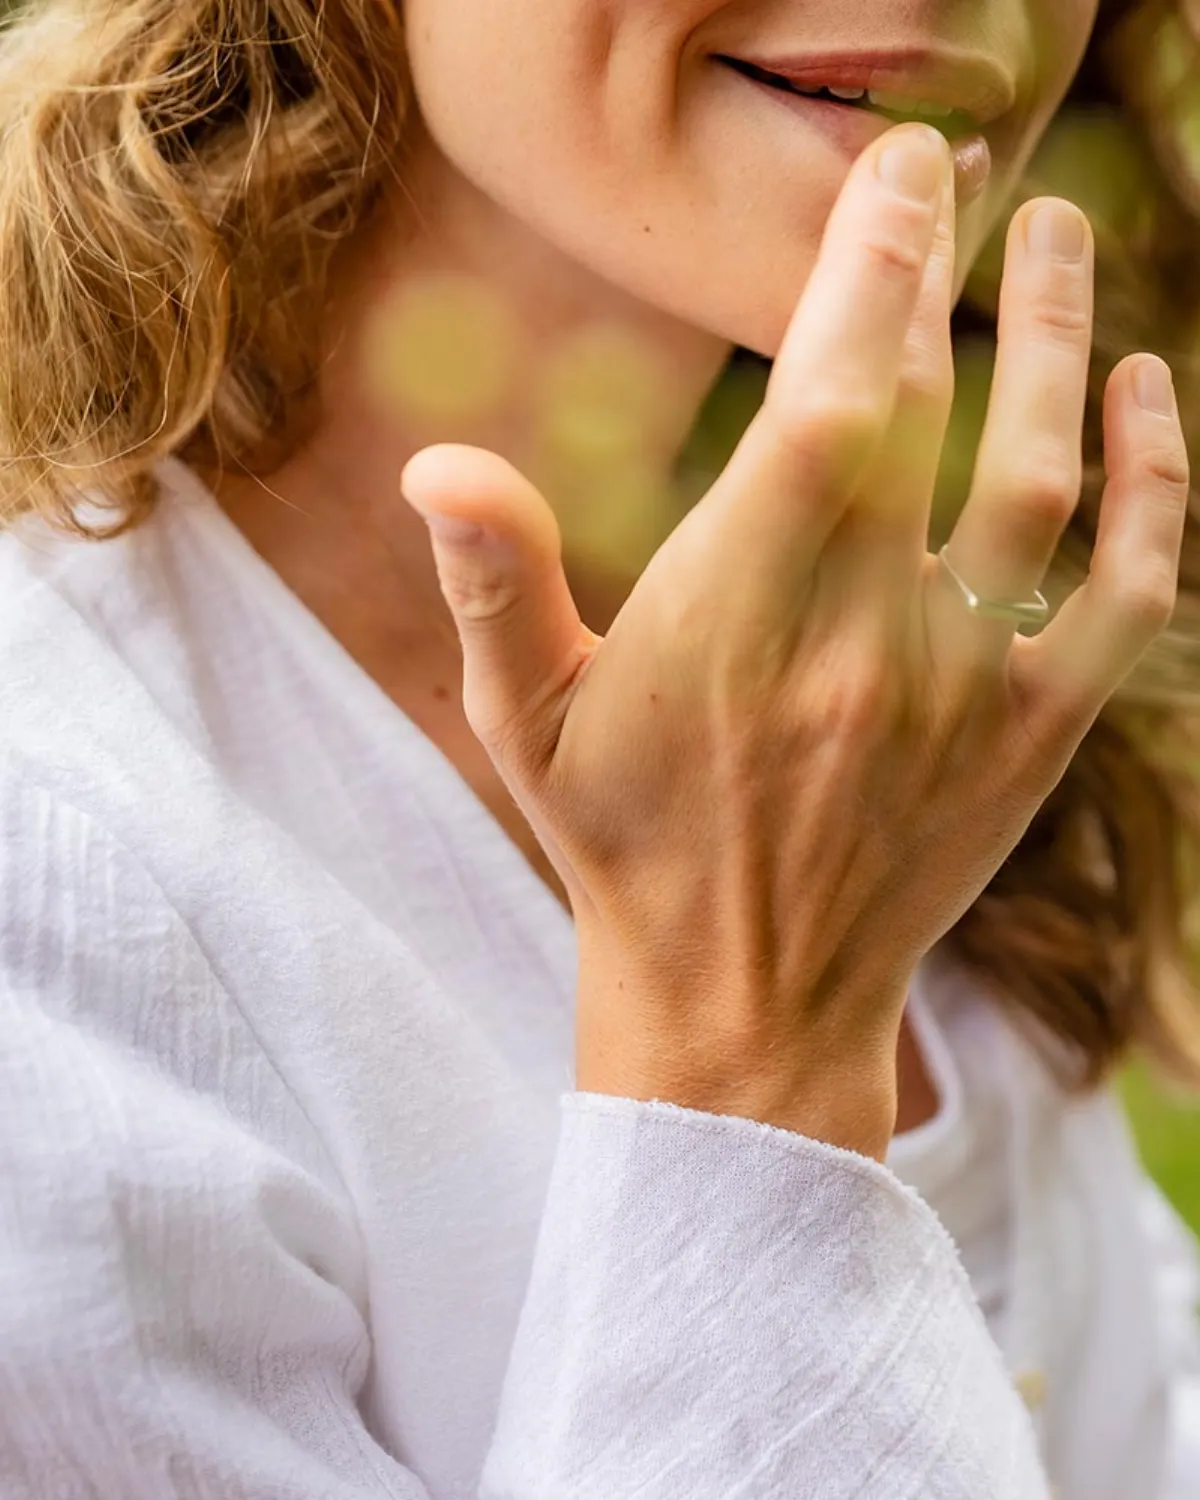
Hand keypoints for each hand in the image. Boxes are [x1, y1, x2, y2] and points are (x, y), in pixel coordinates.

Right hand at [399, 123, 1189, 1159]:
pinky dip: (1156, 483)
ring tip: (1060, 236)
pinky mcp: (1035, 738)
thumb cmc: (624, 849)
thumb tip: (434, 464)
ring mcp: (966, 693)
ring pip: (1045, 479)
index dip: (869, 270)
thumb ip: (494, 587)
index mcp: (736, 623)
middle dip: (945, 268)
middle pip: (935, 413)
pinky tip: (1146, 393)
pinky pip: (1128, 589)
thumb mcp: (525, 726)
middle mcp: (866, 648)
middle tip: (952, 167)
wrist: (746, 1001)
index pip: (831, 405)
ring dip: (1061, 341)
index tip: (896, 171)